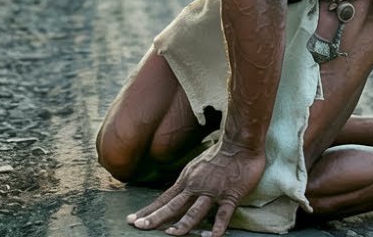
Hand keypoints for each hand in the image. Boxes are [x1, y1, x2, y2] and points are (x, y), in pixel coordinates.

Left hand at [127, 141, 265, 235]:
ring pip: (194, 212)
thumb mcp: (195, 167)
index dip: (149, 210)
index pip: (164, 199)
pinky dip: (217, 227)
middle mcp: (195, 187)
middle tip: (140, 227)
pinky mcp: (230, 196)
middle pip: (173, 206)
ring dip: (182, 224)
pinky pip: (223, 215)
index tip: (133, 219)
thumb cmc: (218, 156)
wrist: (239, 144)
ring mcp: (212, 192)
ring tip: (170, 234)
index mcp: (186, 181)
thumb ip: (187, 182)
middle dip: (155, 218)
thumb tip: (176, 195)